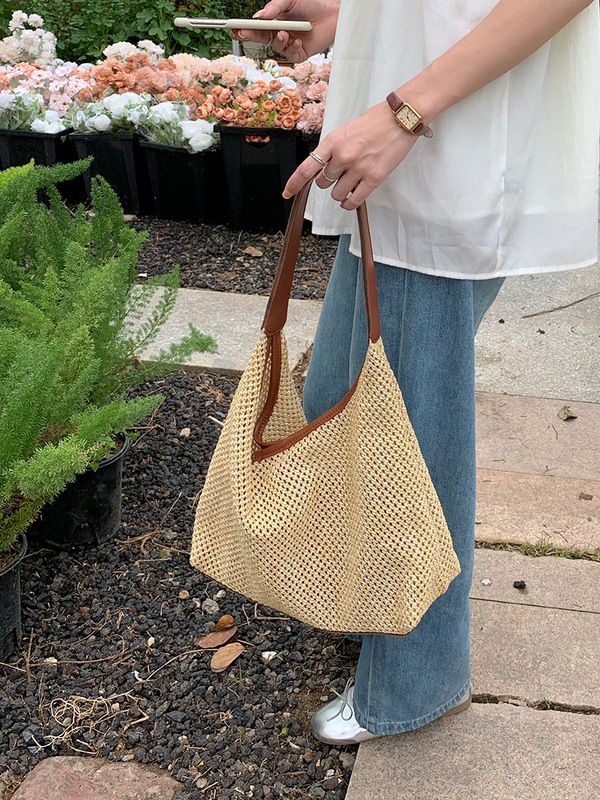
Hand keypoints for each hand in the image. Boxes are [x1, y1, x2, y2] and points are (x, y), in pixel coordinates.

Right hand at [230, 0, 339, 61]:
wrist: (332, 13)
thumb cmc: (311, 4)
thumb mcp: (289, 0)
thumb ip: (274, 7)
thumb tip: (258, 17)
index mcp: (273, 20)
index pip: (255, 26)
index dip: (243, 27)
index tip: (234, 27)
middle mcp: (278, 33)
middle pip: (260, 38)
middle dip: (251, 36)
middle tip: (244, 32)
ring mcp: (288, 44)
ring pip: (276, 47)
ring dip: (278, 40)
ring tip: (285, 32)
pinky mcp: (299, 53)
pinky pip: (290, 55)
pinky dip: (292, 47)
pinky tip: (298, 40)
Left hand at [282, 101, 420, 209]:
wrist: (400, 118)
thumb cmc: (375, 122)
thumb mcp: (346, 131)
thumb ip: (333, 149)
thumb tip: (324, 169)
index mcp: (333, 141)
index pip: (307, 168)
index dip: (294, 183)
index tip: (287, 193)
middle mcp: (343, 156)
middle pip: (322, 183)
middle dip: (328, 181)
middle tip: (340, 174)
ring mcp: (358, 168)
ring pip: (337, 194)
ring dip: (340, 192)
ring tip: (350, 181)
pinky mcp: (374, 178)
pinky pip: (354, 200)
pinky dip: (349, 203)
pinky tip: (350, 199)